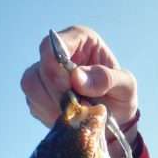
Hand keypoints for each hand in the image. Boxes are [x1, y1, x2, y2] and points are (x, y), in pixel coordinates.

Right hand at [20, 25, 137, 130]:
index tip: (70, 87)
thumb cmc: (121, 94)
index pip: (52, 43)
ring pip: (31, 85)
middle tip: (80, 105)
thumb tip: (77, 77)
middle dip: (58, 92)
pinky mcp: (38, 94)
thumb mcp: (126, 86)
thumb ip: (107, 79)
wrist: (114, 117)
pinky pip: (33, 103)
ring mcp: (44, 73)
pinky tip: (69, 117)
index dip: (56, 66)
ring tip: (77, 112)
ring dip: (54, 105)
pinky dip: (51, 114)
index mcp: (80, 39)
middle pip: (41, 68)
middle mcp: (58, 52)